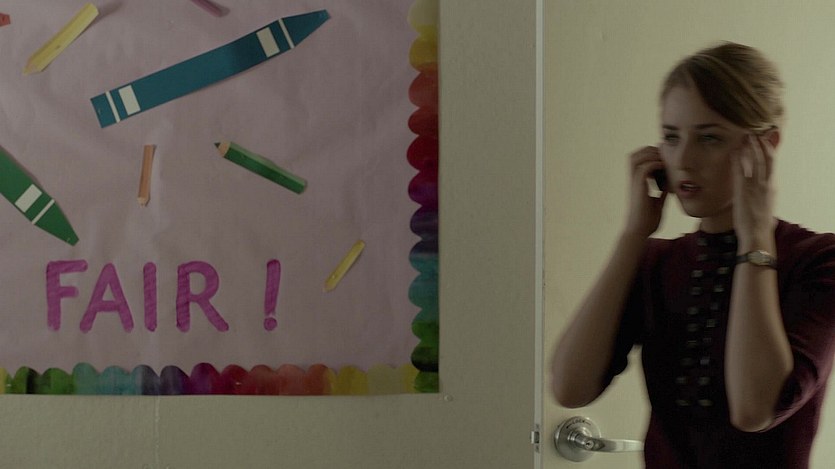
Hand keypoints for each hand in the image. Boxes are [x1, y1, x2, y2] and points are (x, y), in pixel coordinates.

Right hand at [624, 145, 666, 237]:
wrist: (639, 232)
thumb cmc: (647, 221)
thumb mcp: (658, 203)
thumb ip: (662, 192)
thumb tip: (670, 185)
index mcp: (637, 183)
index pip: (640, 159)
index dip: (652, 156)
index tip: (667, 163)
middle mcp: (633, 180)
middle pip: (636, 154)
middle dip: (651, 152)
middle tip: (666, 160)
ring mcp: (634, 182)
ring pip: (637, 157)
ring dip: (651, 156)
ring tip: (664, 164)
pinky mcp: (638, 187)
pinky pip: (645, 167)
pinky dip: (655, 165)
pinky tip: (665, 172)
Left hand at [732, 134, 776, 249]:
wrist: (757, 236)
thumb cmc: (759, 226)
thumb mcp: (766, 208)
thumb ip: (764, 198)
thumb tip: (762, 196)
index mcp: (772, 188)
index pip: (772, 164)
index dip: (768, 150)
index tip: (762, 140)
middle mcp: (766, 184)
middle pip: (767, 158)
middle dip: (761, 143)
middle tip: (754, 132)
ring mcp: (755, 187)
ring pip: (755, 160)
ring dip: (751, 146)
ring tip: (745, 136)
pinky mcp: (743, 191)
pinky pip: (741, 171)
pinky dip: (739, 159)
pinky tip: (735, 150)